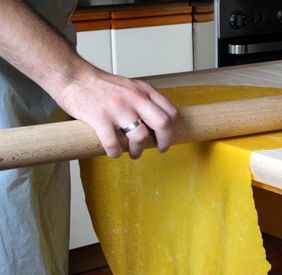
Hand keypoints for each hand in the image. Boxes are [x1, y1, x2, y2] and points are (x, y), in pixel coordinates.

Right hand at [57, 67, 178, 158]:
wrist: (73, 77)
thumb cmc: (101, 86)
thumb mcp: (130, 87)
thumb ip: (144, 101)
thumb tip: (157, 125)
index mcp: (144, 91)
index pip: (170, 112)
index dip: (172, 129)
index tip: (167, 138)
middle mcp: (134, 98)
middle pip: (163, 124)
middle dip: (164, 141)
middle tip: (159, 149)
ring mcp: (118, 108)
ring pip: (140, 137)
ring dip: (138, 150)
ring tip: (133, 153)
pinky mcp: (99, 118)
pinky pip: (114, 143)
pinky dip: (115, 152)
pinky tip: (113, 152)